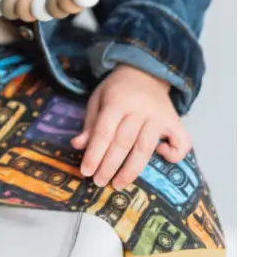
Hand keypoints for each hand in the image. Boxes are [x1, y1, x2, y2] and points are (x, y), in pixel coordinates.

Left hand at [71, 64, 190, 189]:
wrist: (145, 72)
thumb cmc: (117, 90)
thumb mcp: (98, 99)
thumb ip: (90, 123)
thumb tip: (77, 145)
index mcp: (117, 101)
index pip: (104, 132)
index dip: (94, 154)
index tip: (85, 171)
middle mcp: (140, 109)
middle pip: (123, 143)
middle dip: (109, 166)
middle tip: (99, 182)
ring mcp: (159, 116)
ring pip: (145, 149)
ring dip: (131, 171)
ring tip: (118, 184)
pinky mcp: (176, 122)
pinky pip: (180, 143)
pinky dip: (172, 155)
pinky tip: (160, 158)